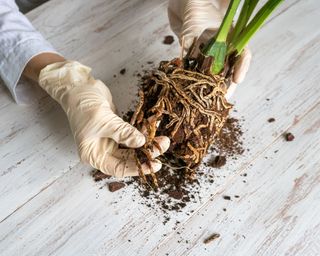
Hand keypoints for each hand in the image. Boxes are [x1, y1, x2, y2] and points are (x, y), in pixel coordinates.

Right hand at [38, 61, 169, 176]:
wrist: (78, 86)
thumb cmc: (83, 105)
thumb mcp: (103, 121)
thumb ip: (122, 133)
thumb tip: (142, 143)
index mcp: (93, 155)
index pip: (118, 169)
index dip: (137, 168)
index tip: (155, 164)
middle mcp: (102, 150)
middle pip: (128, 158)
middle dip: (146, 153)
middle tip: (163, 146)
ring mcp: (110, 139)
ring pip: (133, 146)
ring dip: (148, 142)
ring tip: (163, 138)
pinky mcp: (117, 128)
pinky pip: (133, 133)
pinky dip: (143, 130)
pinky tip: (155, 125)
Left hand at [168, 0, 250, 97]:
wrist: (181, 2)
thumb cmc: (193, 6)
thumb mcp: (194, 24)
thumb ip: (192, 41)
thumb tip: (187, 62)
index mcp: (230, 36)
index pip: (242, 53)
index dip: (241, 67)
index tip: (237, 80)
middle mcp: (222, 46)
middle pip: (228, 68)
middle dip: (226, 85)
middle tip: (222, 100)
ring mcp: (209, 51)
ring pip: (213, 73)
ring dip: (211, 86)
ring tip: (209, 100)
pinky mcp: (195, 55)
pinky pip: (197, 70)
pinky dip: (194, 80)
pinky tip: (193, 90)